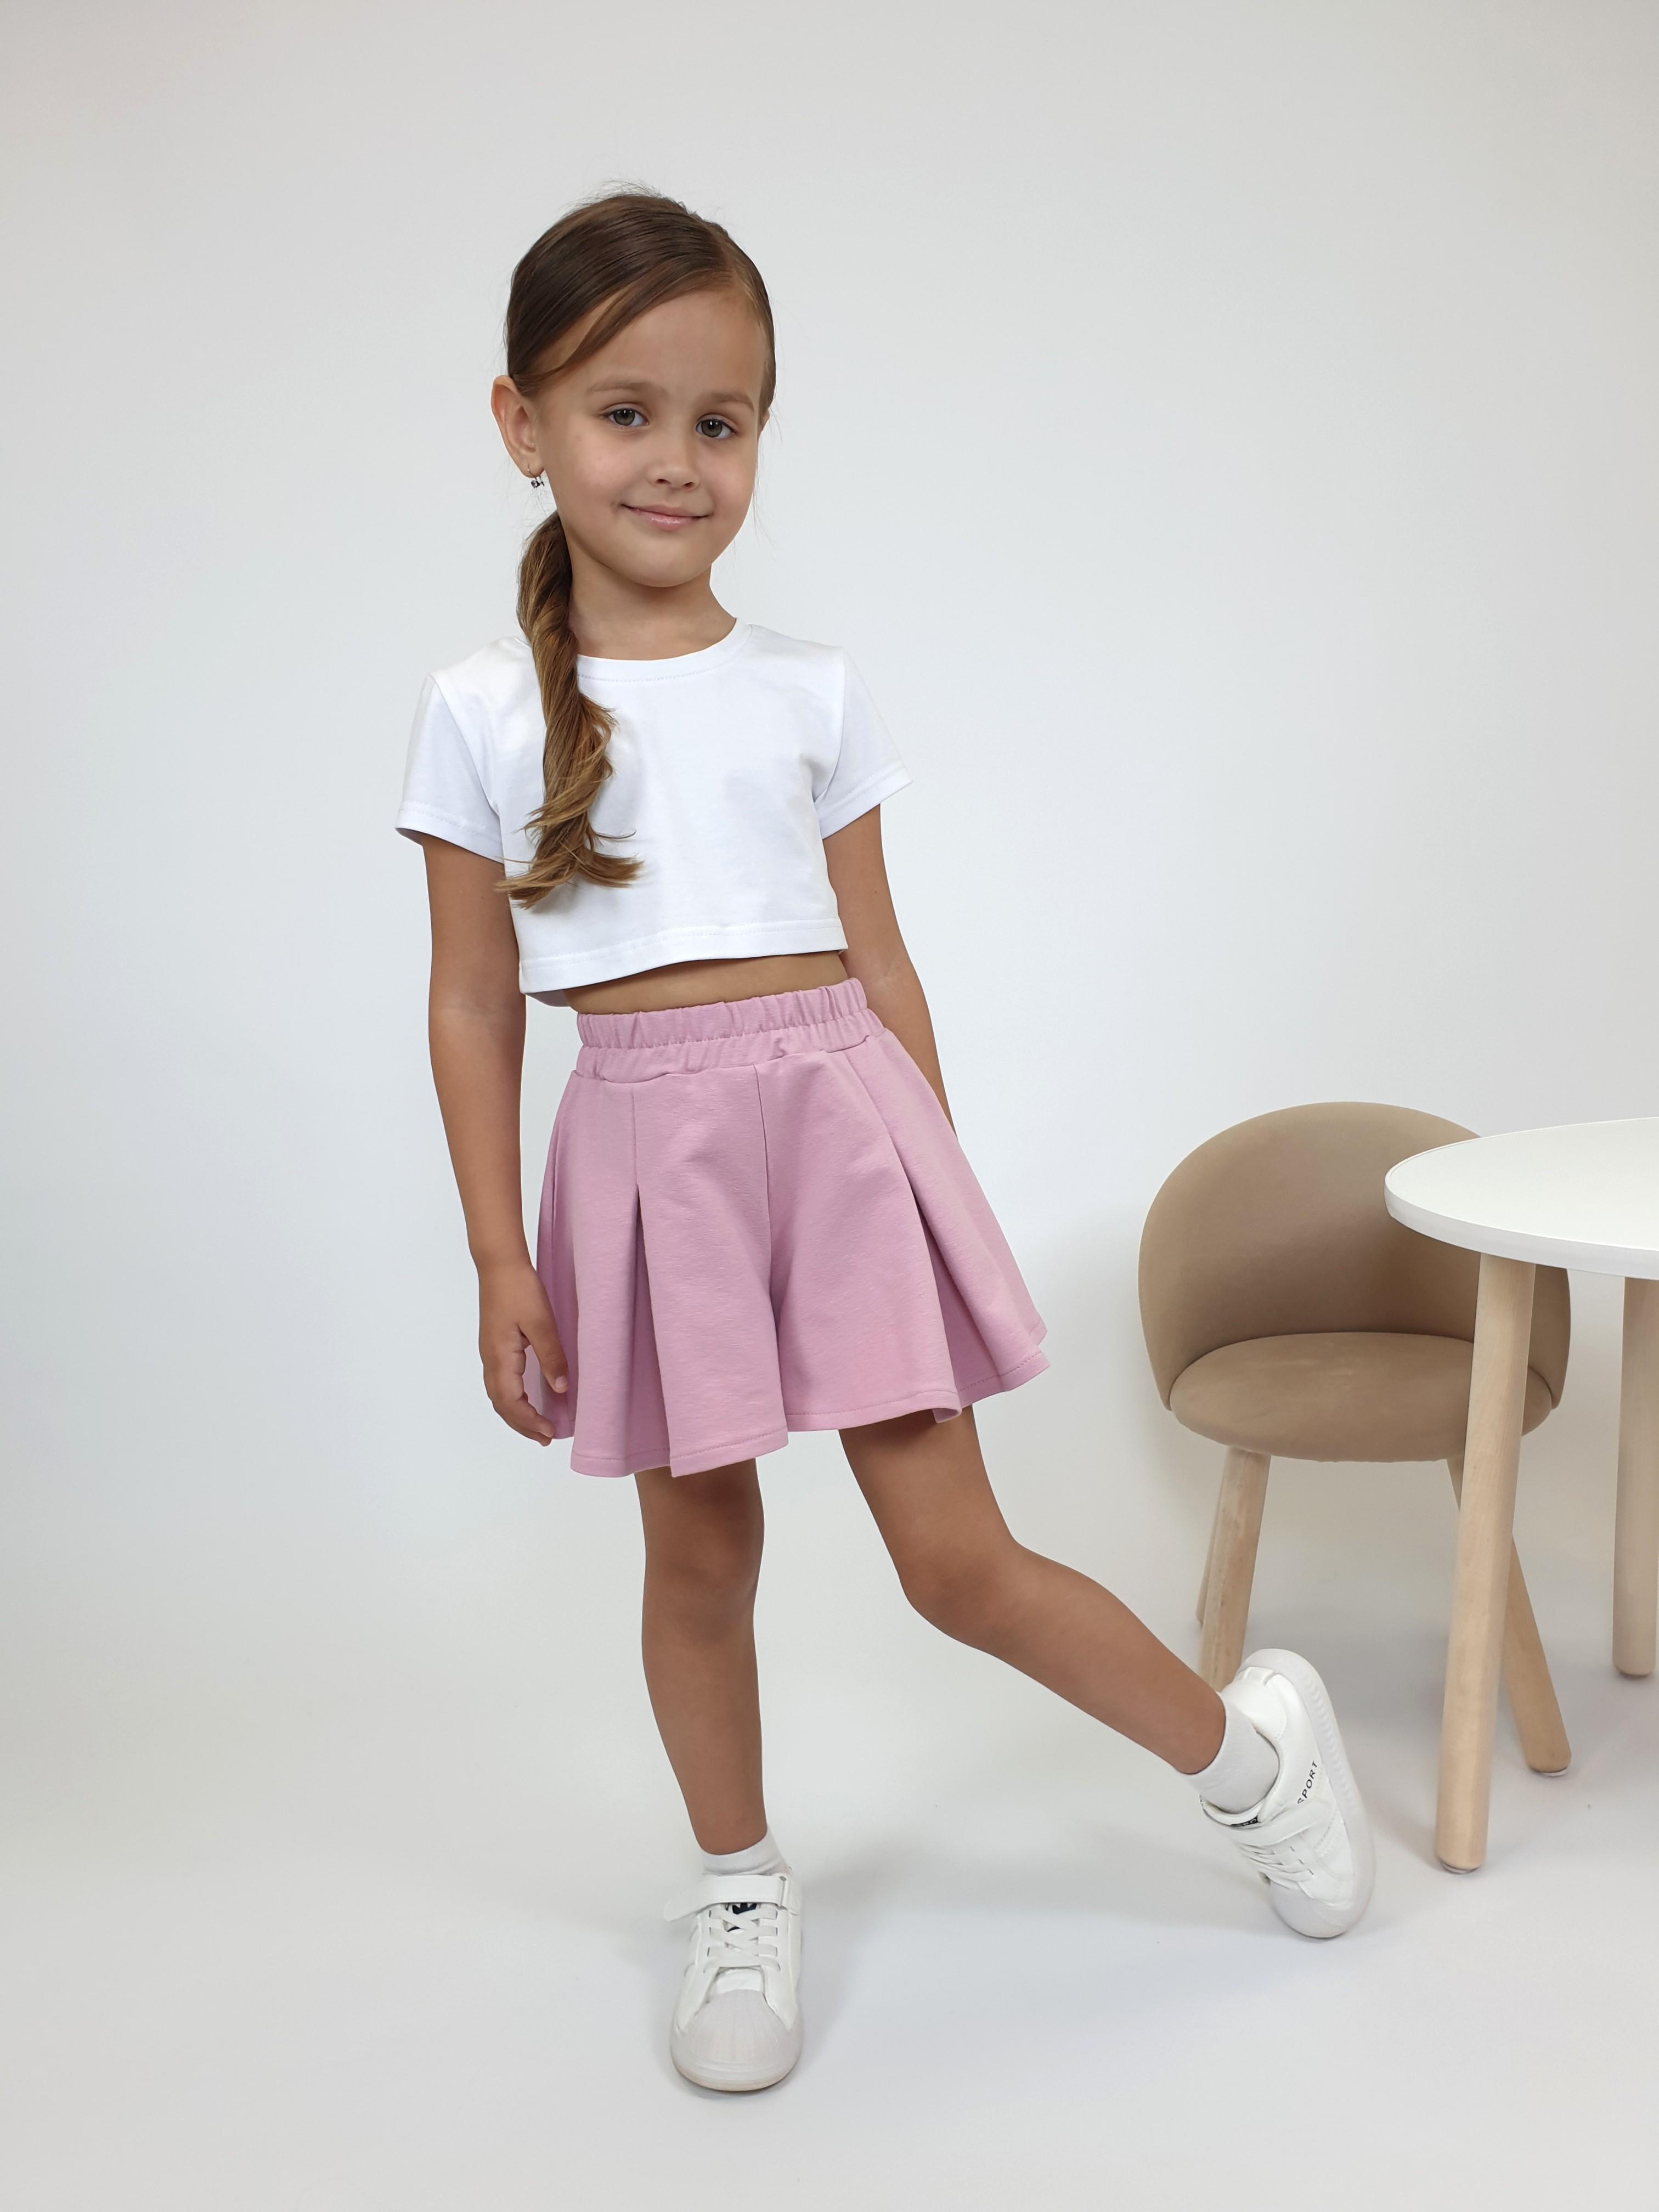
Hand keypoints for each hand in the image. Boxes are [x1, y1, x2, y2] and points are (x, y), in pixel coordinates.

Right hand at [477, 1258, 567, 1443]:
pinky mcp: (493, 1345)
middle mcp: (490, 1359)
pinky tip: (525, 1397)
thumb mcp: (542, 1322)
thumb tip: (562, 1389)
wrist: (499, 1265)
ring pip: (497, 1394)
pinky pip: (499, 1382)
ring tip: (536, 1426)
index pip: (511, 1402)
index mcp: (500, 1357)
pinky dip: (511, 1398)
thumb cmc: (520, 1290)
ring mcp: (489, 1353)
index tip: (550, 1433)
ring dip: (515, 1413)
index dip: (529, 1421)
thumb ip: (551, 1356)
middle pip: (501, 1404)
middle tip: (546, 1438)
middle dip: (522, 1424)